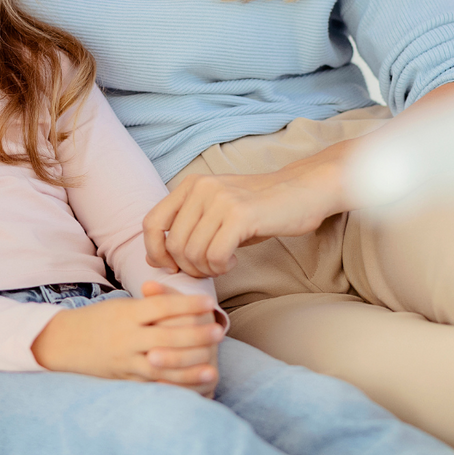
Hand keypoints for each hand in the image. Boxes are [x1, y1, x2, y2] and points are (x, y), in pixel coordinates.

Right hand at [30, 282, 222, 392]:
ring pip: (161, 365)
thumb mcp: (121, 306)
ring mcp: (125, 360)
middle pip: (166, 336)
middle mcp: (126, 337)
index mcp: (126, 313)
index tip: (210, 304)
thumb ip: (151, 305)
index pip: (162, 307)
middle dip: (195, 336)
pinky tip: (189, 391)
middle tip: (219, 333)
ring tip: (213, 368)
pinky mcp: (124, 379)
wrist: (63, 343)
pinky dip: (171, 388)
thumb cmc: (98, 320)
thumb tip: (185, 304)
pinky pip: (151, 385)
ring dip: (189, 369)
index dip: (188, 305)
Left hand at [143, 165, 339, 278]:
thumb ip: (186, 230)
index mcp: (190, 185)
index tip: (172, 266)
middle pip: (173, 244)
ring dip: (207, 269)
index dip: (155, 252)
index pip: (151, 223)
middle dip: (188, 267)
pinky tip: (234, 261)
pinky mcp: (240, 215)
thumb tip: (152, 259)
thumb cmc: (258, 208)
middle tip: (210, 268)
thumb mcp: (216, 213)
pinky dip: (222, 267)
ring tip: (224, 263)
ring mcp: (220, 200)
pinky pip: (216, 255)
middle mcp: (201, 188)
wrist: (302, 191)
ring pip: (193, 253)